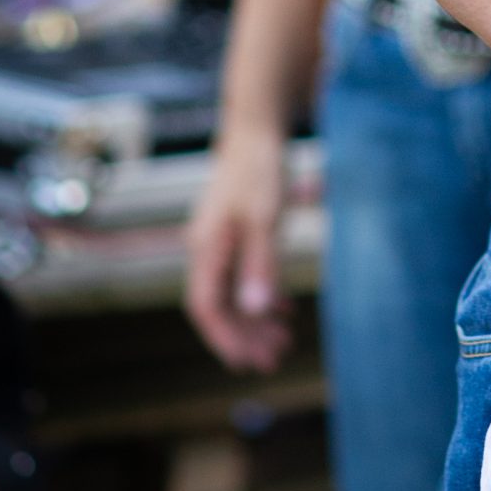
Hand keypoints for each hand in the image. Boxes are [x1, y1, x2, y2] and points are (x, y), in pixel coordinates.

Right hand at [185, 123, 293, 370]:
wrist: (255, 127)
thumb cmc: (259, 168)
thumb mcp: (265, 217)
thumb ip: (261, 263)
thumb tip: (256, 310)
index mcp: (207, 248)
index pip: (207, 307)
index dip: (225, 338)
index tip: (247, 363)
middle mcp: (207, 248)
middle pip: (220, 305)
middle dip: (244, 336)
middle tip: (273, 361)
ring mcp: (220, 240)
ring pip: (232, 292)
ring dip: (254, 320)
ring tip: (281, 343)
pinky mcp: (235, 232)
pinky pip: (242, 275)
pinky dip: (260, 295)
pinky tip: (283, 307)